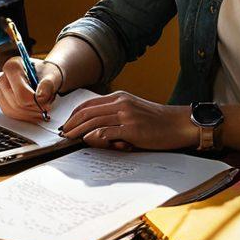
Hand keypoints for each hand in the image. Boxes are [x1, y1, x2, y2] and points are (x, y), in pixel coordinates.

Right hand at [0, 56, 61, 122]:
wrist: (45, 76)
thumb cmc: (47, 74)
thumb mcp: (53, 75)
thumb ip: (49, 84)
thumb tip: (41, 95)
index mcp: (13, 66)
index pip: (21, 92)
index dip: (35, 101)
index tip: (46, 101)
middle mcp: (4, 77)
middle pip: (16, 103)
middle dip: (34, 108)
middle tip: (46, 105)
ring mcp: (1, 90)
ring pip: (12, 110)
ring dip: (29, 114)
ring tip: (41, 107)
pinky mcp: (3, 100)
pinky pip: (10, 113)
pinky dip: (24, 116)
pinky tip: (34, 113)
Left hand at [60, 91, 196, 150]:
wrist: (177, 124)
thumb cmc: (155, 121)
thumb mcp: (132, 111)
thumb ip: (114, 117)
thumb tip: (94, 130)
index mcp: (119, 97)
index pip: (89, 104)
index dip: (74, 114)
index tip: (66, 124)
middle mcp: (121, 103)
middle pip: (88, 112)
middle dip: (72, 123)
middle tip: (63, 133)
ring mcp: (126, 115)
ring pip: (94, 121)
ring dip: (79, 131)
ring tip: (70, 138)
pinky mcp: (132, 129)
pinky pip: (108, 132)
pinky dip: (96, 137)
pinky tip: (89, 141)